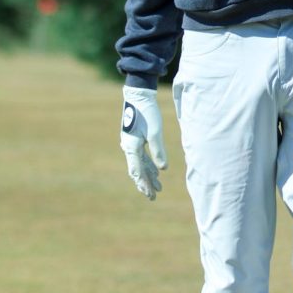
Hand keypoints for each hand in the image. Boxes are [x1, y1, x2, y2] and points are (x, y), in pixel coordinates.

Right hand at [120, 86, 167, 200]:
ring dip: (148, 175)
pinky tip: (156, 173)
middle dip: (145, 183)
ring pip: (140, 164)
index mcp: (131, 146)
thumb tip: (163, 169)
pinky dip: (149, 165)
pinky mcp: (136, 139)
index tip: (151, 194)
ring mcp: (131, 143)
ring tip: (158, 188)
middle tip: (153, 197)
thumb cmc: (147, 112)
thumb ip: (158, 150)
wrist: (139, 95)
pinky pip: (142, 156)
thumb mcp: (155, 131)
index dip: (144, 183)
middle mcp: (129, 147)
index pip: (137, 170)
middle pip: (137, 170)